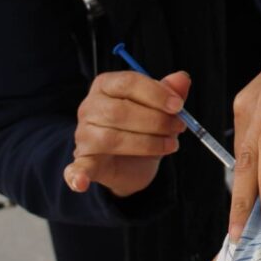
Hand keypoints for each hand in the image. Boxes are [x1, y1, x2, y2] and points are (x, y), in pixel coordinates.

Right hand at [64, 70, 189, 197]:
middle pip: (120, 111)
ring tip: (170, 145)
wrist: (132, 162)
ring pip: (112, 138)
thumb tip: (182, 78)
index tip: (178, 105)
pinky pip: (78, 168)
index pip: (127, 82)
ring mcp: (84, 135)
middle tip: (178, 127)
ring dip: (147, 143)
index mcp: (106, 86)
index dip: (155, 93)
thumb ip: (170, 93)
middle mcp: (90, 107)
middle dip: (156, 120)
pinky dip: (78, 175)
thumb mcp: (161, 109)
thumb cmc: (144, 128)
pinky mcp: (84, 161)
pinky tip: (81, 183)